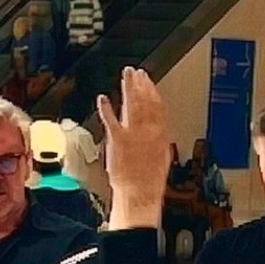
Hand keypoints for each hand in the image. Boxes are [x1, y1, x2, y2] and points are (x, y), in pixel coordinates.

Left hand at [97, 67, 171, 229]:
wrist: (139, 192)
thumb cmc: (149, 180)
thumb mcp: (162, 157)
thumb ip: (158, 140)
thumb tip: (157, 130)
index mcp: (160, 134)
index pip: (157, 107)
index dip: (152, 91)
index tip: (148, 80)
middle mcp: (147, 131)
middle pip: (144, 102)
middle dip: (140, 85)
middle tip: (136, 72)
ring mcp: (132, 133)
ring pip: (131, 105)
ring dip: (128, 89)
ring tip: (125, 76)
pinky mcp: (116, 139)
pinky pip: (110, 119)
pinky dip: (106, 108)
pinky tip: (102, 97)